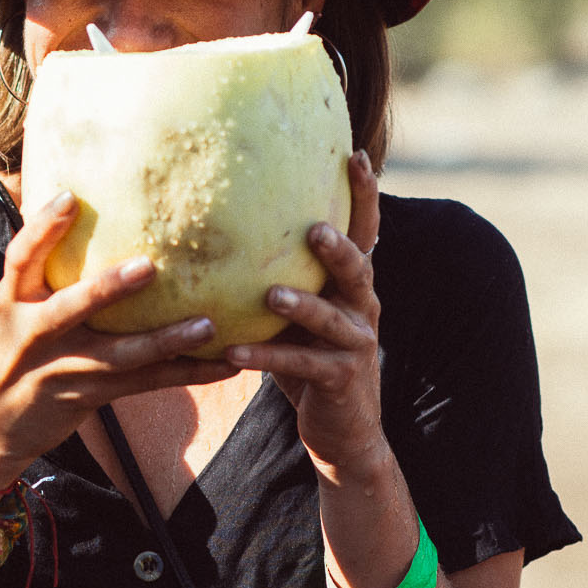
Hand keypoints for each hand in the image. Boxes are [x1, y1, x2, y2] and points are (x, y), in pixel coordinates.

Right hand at [0, 190, 237, 482]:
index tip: (69, 197)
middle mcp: (32, 336)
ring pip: (119, 356)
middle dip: (108, 289)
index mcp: (9, 304)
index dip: (42, 228)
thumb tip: (68, 209)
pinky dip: (185, 374)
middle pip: (72, 308)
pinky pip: (143, 384)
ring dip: (166, 341)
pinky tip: (224, 365)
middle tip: (150, 266)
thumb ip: (36, 276)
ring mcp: (61, 370)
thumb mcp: (4, 312)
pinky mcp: (87, 397)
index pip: (20, 259)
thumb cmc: (0, 355)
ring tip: (208, 327)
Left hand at [225, 151, 385, 481]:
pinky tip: (232, 354)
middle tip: (314, 228)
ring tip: (270, 293)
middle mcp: (362, 309)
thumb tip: (224, 233)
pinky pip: (302, 365)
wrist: (342, 433)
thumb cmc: (309, 364)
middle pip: (357, 269)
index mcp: (353, 287)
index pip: (364, 233)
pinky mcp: (340, 380)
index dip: (364, 196)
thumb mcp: (297, 317)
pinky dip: (267, 358)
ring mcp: (355, 345)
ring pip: (330, 319)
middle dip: (338, 248)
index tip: (353, 155)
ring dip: (301, 304)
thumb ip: (277, 279)